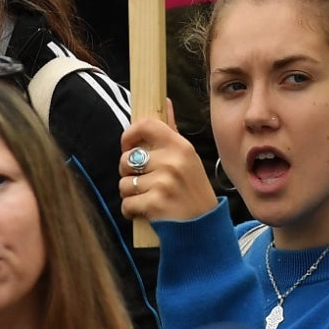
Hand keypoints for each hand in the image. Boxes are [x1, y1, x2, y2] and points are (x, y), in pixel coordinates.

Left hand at [118, 110, 217, 224]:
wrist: (204, 227)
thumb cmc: (192, 189)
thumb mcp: (188, 158)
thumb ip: (172, 131)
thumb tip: (165, 101)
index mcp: (180, 146)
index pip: (145, 125)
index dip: (129, 134)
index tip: (128, 147)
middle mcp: (172, 161)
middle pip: (126, 159)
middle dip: (128, 173)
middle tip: (144, 182)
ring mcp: (164, 182)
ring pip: (124, 184)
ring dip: (130, 194)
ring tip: (148, 198)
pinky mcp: (156, 204)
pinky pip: (126, 204)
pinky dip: (131, 211)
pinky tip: (146, 212)